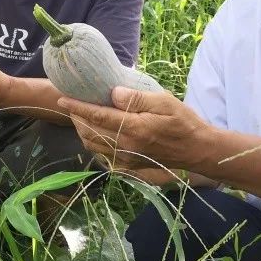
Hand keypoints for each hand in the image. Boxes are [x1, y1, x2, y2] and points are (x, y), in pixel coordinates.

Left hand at [57, 86, 212, 172]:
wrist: (197, 151)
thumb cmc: (184, 122)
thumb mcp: (165, 103)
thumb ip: (137, 99)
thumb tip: (113, 93)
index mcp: (134, 129)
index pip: (98, 116)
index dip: (78, 107)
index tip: (63, 98)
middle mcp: (126, 147)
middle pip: (90, 133)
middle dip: (76, 118)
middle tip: (71, 104)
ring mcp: (127, 160)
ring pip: (93, 147)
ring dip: (82, 131)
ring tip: (80, 117)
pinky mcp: (130, 167)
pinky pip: (103, 157)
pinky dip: (94, 145)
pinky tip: (96, 135)